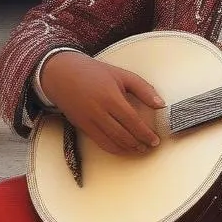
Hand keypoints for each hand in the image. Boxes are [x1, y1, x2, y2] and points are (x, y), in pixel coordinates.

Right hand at [39, 51, 164, 155]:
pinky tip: (123, 148)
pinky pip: (100, 142)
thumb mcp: (121, 75)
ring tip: (140, 149)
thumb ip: (143, 89)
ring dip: (128, 148)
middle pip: (123, 134)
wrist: (61, 73)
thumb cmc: (93, 72)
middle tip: (151, 146)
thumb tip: (160, 104)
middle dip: (139, 143)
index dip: (145, 133)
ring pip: (112, 141)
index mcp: (111, 96)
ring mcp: (89, 120)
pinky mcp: (82, 126)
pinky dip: (114, 148)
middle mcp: (99, 110)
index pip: (132, 120)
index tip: (155, 139)